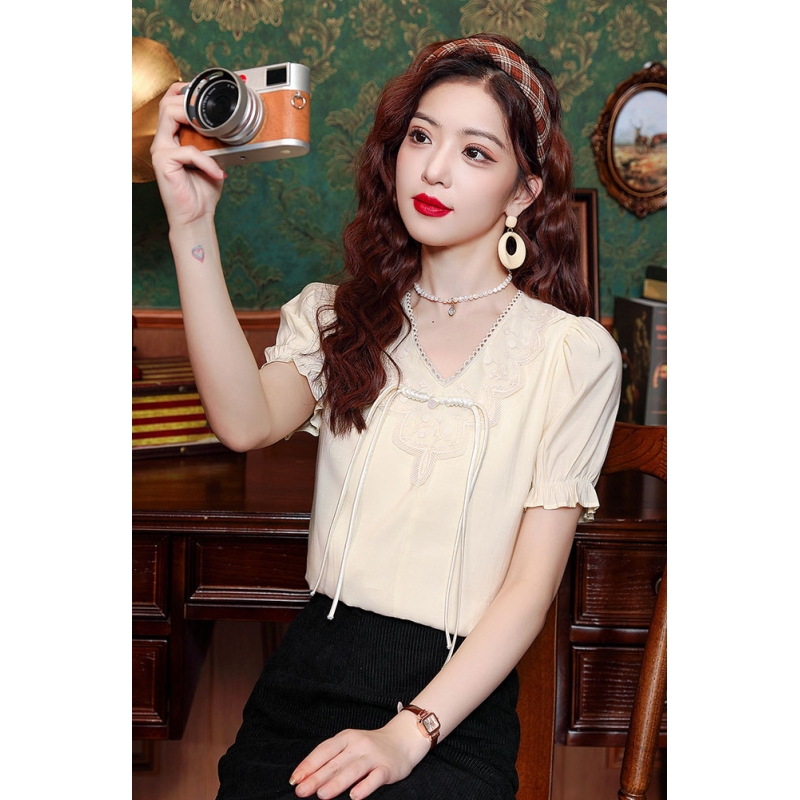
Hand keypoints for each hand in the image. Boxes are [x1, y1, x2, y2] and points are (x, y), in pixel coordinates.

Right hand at [150, 82, 226, 227]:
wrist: (196, 216)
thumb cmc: (203, 190)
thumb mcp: (213, 160)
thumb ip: (214, 142)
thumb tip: (230, 127)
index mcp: (173, 138)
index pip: (171, 104)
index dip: (185, 93)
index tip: (205, 95)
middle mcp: (163, 140)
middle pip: (167, 103)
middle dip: (190, 101)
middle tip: (211, 114)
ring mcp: (161, 150)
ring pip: (169, 114)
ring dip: (194, 119)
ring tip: (212, 135)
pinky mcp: (163, 161)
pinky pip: (188, 150)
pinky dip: (207, 161)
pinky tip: (217, 173)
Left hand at [289, 713, 430, 798]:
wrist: (402, 740)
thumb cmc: (369, 747)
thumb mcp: (350, 746)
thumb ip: (332, 759)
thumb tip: (307, 778)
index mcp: (346, 738)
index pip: (324, 750)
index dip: (309, 765)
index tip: (295, 779)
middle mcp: (359, 744)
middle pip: (335, 762)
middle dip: (317, 778)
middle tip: (302, 791)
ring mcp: (374, 756)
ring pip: (353, 770)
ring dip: (337, 783)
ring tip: (322, 795)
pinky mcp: (387, 768)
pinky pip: (375, 777)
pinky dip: (365, 786)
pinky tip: (355, 796)